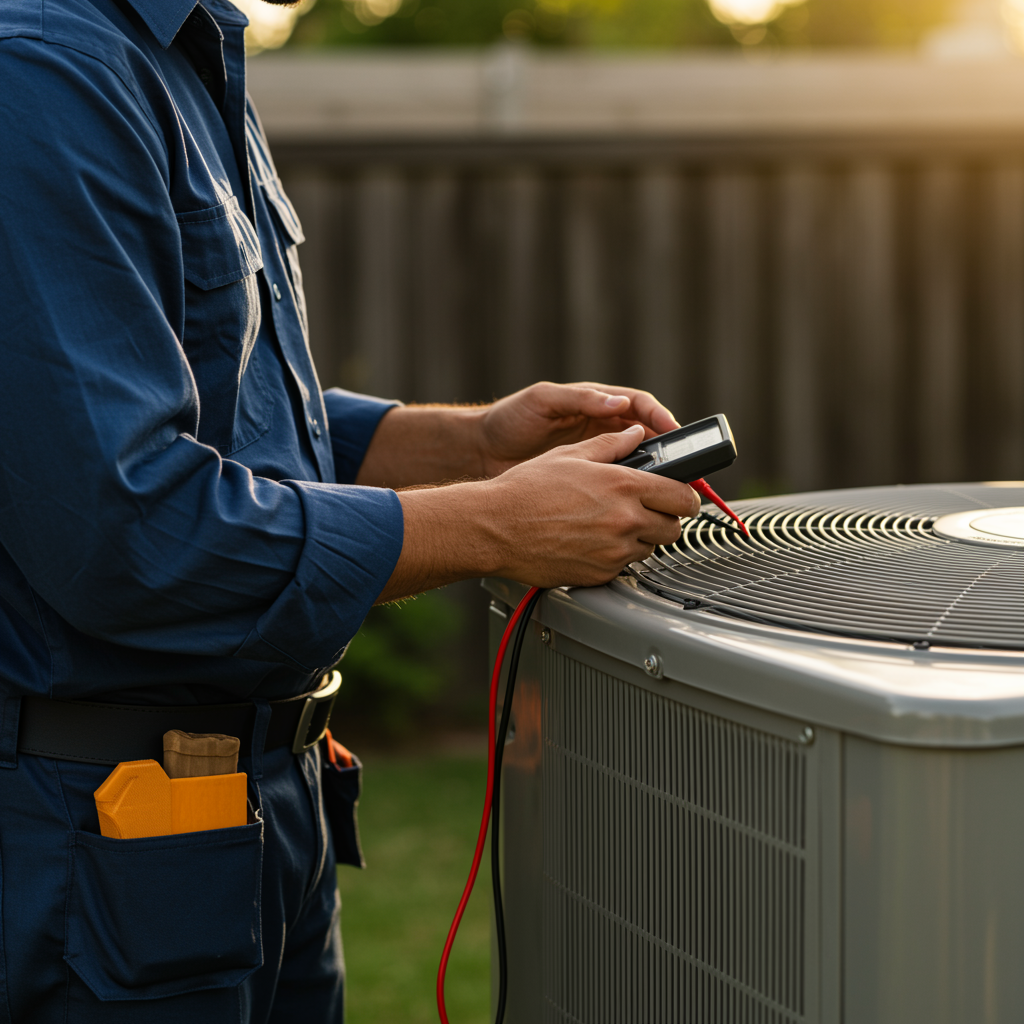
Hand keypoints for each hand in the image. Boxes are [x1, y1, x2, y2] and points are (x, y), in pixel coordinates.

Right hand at [377, 424, 700, 600]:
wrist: (495, 527)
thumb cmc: (525, 491)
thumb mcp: (571, 456)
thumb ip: (611, 444)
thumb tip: (634, 435)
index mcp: (623, 485)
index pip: (683, 496)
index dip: (685, 495)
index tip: (679, 495)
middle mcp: (624, 520)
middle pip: (674, 527)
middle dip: (665, 518)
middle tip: (647, 510)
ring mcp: (613, 551)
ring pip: (651, 548)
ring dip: (641, 538)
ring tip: (612, 525)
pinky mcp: (600, 574)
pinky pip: (625, 567)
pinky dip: (617, 556)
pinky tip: (594, 541)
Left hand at [477, 381, 680, 476]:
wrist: (482, 452)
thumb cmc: (509, 419)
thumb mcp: (544, 401)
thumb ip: (580, 400)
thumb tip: (618, 402)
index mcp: (596, 405)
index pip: (640, 407)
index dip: (661, 418)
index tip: (674, 431)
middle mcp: (601, 429)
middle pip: (647, 437)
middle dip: (667, 450)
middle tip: (683, 465)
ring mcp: (595, 456)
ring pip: (637, 465)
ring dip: (653, 475)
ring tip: (665, 487)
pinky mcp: (587, 481)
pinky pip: (617, 487)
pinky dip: (630, 495)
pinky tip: (636, 505)